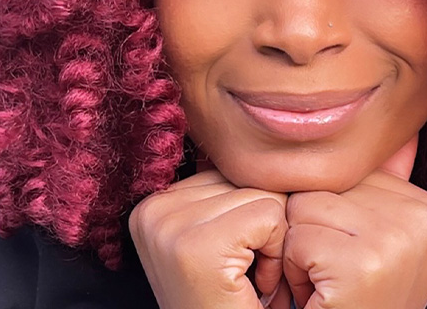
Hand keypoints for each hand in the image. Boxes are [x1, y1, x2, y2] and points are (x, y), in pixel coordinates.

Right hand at [129, 170, 289, 308]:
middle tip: (241, 274)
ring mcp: (167, 225)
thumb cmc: (233, 300)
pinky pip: (270, 214)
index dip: (249, 217)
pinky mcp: (195, 245)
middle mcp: (151, 208)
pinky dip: (275, 252)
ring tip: (246, 278)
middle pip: (247, 178)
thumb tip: (256, 134)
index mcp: (153, 203)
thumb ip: (226, 192)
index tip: (231, 262)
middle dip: (261, 226)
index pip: (232, 171)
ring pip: (263, 194)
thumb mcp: (221, 237)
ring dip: (271, 240)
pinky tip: (254, 283)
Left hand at [283, 137, 426, 308]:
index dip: (332, 215)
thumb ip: (380, 184)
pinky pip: (296, 237)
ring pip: (304, 205)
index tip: (353, 258)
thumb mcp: (376, 239)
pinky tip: (319, 296)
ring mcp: (399, 239)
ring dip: (298, 248)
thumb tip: (398, 130)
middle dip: (313, 228)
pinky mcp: (366, 263)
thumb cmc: (356, 301)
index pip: (350, 171)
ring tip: (326, 283)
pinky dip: (292, 270)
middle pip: (326, 183)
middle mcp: (425, 218)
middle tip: (335, 274)